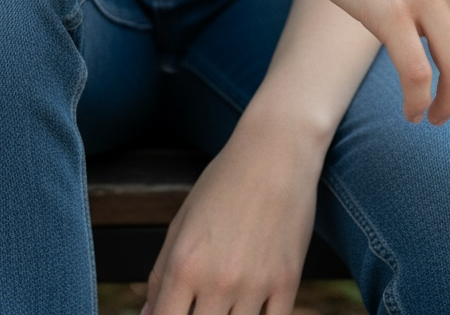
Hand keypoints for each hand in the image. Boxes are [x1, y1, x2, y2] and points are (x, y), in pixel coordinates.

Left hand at [142, 113, 319, 314]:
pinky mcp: (288, 282)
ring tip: (223, 301)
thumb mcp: (182, 221)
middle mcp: (217, 279)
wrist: (276, 151)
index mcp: (184, 263)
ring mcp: (255, 283)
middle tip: (200, 302)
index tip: (171, 313)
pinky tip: (250, 308)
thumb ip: (160, 273)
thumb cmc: (224, 181)